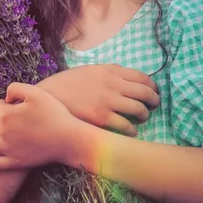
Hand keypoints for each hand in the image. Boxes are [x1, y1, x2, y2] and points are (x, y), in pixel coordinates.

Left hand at [0, 82, 84, 170]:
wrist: (69, 139)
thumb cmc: (55, 114)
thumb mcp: (36, 93)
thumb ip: (16, 88)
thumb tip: (5, 98)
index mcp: (7, 114)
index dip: (5, 105)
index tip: (16, 107)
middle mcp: (3, 132)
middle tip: (8, 120)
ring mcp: (7, 149)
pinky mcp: (14, 162)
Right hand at [36, 63, 159, 135]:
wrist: (48, 96)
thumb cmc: (67, 84)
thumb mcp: (90, 71)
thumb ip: (108, 74)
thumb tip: (125, 80)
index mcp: (111, 70)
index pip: (143, 77)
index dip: (152, 87)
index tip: (153, 92)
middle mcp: (113, 84)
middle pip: (146, 93)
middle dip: (154, 101)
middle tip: (153, 107)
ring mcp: (108, 101)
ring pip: (139, 109)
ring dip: (145, 115)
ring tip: (142, 119)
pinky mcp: (102, 117)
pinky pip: (126, 125)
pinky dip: (132, 130)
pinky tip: (131, 132)